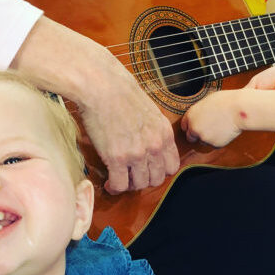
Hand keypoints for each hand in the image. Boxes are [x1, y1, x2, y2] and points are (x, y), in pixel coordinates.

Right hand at [14, 18, 179, 194]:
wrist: (102, 86)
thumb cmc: (121, 93)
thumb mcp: (150, 112)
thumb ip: (153, 131)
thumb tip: (148, 144)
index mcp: (164, 134)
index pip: (172, 167)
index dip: (160, 172)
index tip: (148, 170)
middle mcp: (154, 146)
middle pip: (156, 179)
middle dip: (144, 181)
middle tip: (132, 177)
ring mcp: (136, 154)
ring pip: (139, 185)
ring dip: (129, 186)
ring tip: (119, 180)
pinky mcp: (117, 158)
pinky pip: (120, 185)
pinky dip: (114, 188)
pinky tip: (108, 184)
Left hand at [180, 89, 242, 147]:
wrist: (240, 109)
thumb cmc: (227, 101)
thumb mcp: (207, 102)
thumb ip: (199, 112)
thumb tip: (198, 117)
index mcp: (191, 115)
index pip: (184, 126)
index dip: (190, 126)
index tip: (195, 126)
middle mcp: (195, 128)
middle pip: (190, 137)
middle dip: (197, 135)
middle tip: (207, 130)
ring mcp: (204, 137)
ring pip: (203, 141)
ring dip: (209, 137)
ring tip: (220, 126)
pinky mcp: (214, 144)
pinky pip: (214, 144)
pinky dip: (219, 140)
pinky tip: (225, 131)